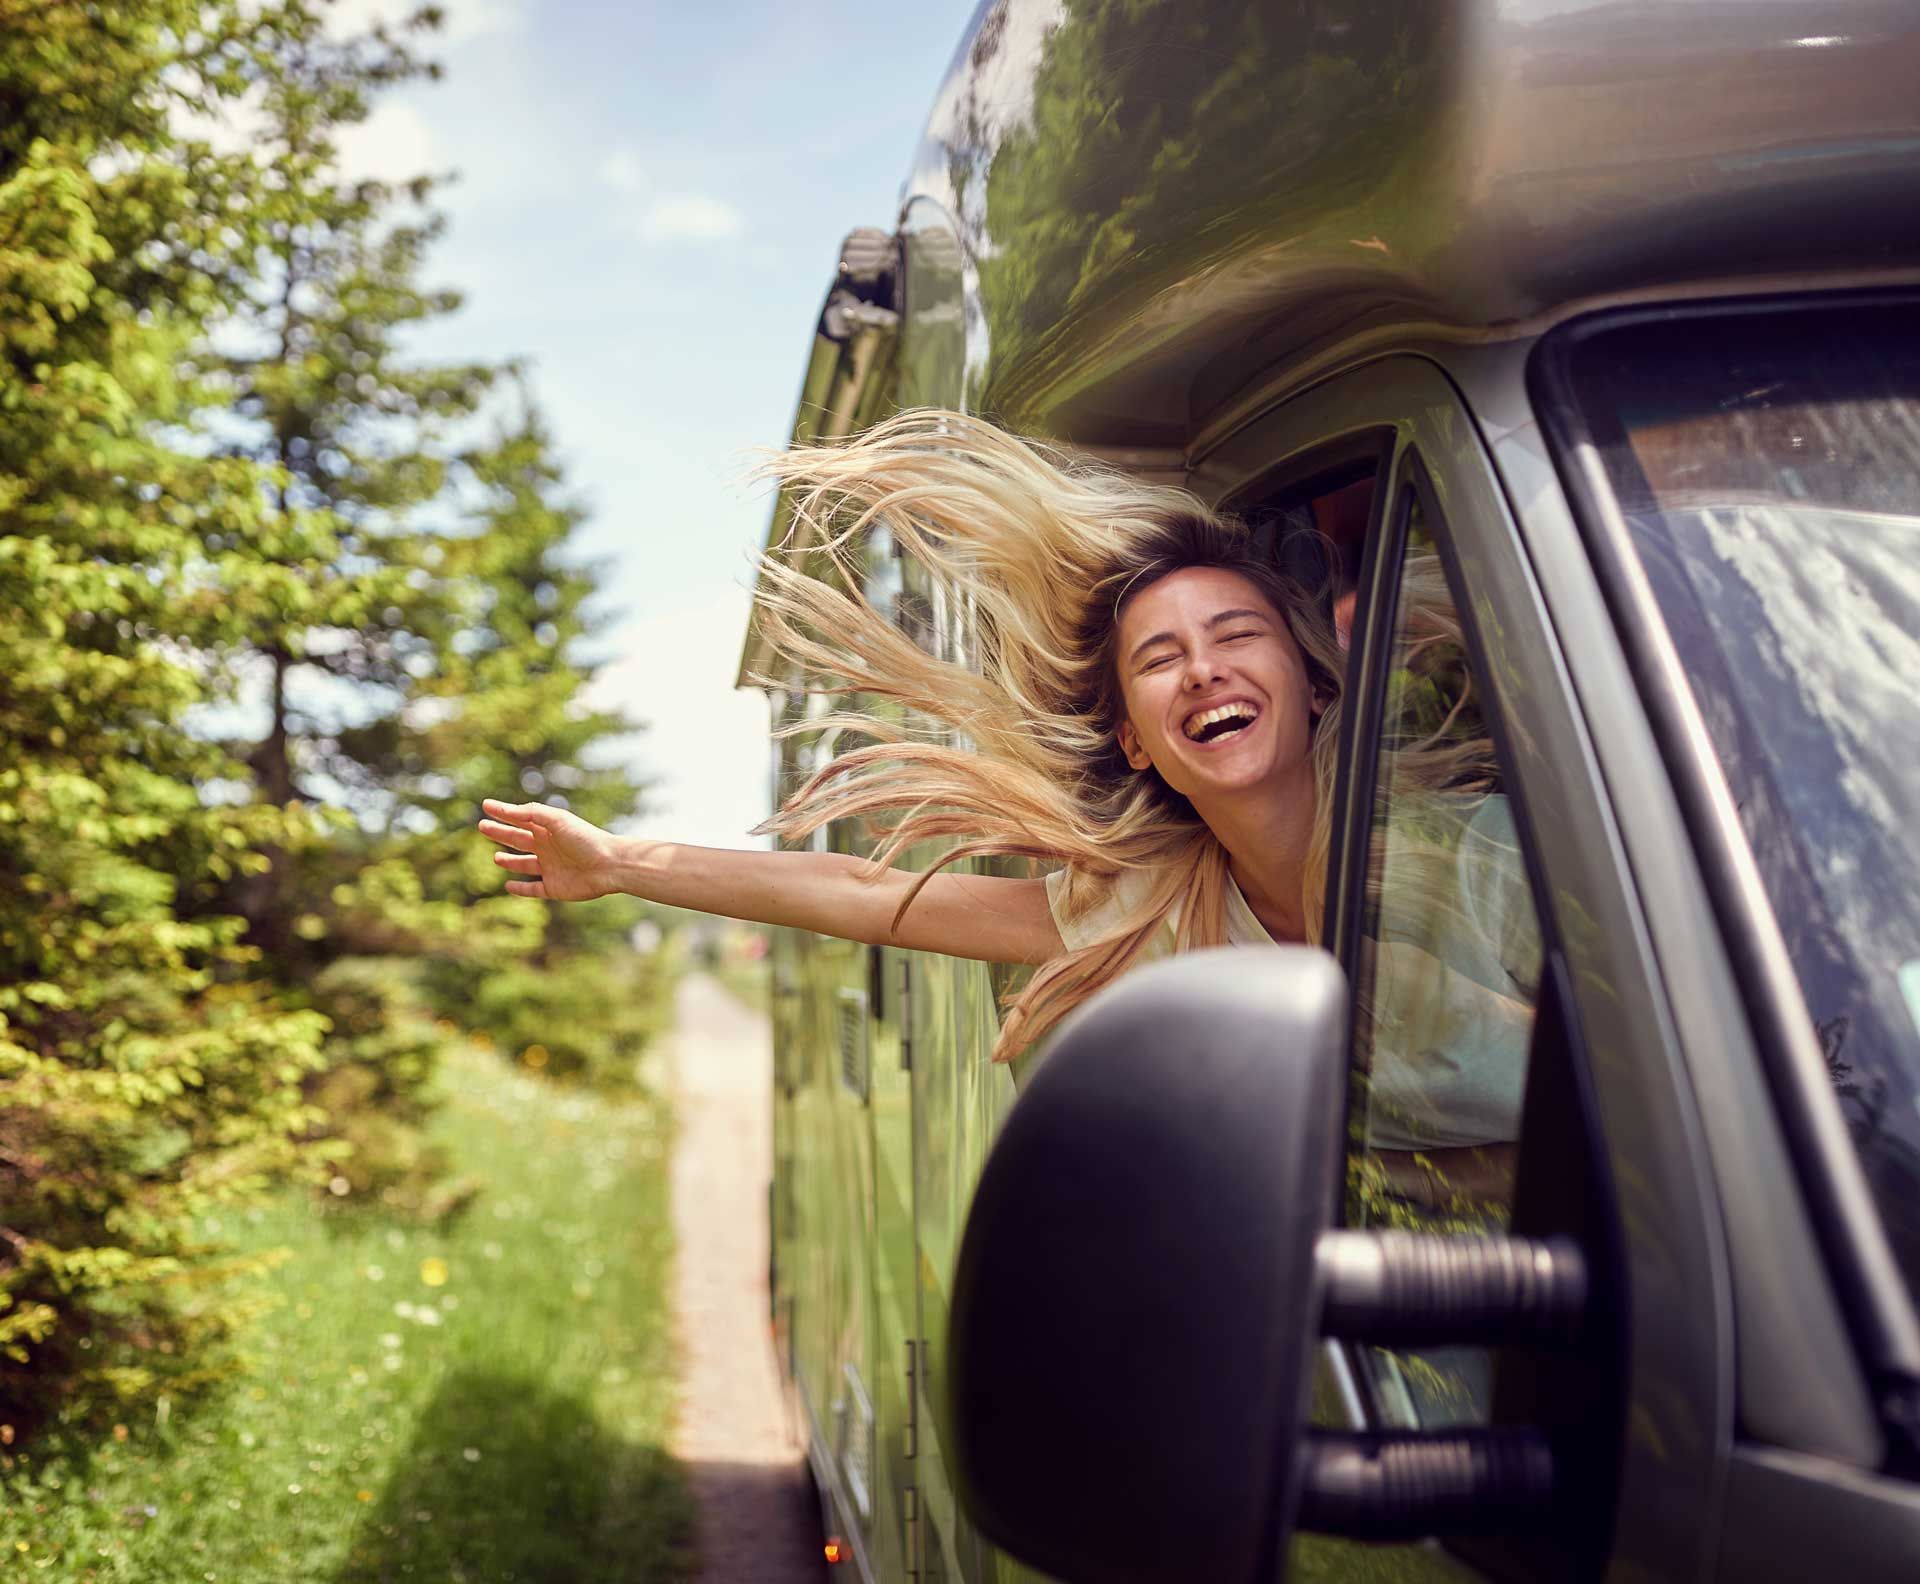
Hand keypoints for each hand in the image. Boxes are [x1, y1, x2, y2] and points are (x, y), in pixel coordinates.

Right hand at [477, 798, 618, 901]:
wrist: (610, 865)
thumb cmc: (585, 839)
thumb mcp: (557, 820)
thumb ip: (532, 813)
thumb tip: (507, 809)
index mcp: (548, 829)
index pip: (520, 819)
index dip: (503, 812)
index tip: (486, 806)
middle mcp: (548, 847)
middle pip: (518, 839)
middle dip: (501, 833)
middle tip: (482, 826)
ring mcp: (551, 868)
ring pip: (524, 864)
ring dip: (509, 861)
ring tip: (495, 857)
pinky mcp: (554, 887)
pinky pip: (533, 889)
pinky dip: (521, 888)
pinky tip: (509, 885)